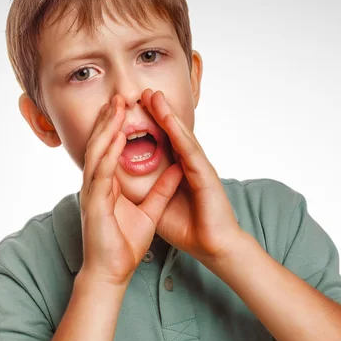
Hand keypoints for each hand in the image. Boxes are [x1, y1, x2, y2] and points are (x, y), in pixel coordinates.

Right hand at [79, 94, 183, 285]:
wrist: (112, 273)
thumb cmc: (124, 246)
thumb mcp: (150, 211)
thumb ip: (162, 189)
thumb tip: (177, 168)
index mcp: (107, 187)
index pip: (110, 152)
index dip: (117, 129)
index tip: (128, 110)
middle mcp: (96, 186)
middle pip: (100, 146)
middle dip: (109, 122)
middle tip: (118, 98)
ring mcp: (92, 194)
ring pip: (97, 154)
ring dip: (106, 130)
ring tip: (116, 108)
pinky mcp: (93, 205)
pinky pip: (100, 175)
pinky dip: (108, 155)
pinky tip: (116, 139)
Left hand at [140, 88, 242, 262]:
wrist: (214, 247)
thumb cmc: (190, 230)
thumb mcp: (160, 207)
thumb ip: (148, 191)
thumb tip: (125, 182)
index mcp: (181, 173)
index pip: (164, 144)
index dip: (150, 127)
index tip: (134, 111)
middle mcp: (191, 166)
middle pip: (173, 134)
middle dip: (158, 112)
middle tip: (143, 92)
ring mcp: (200, 168)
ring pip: (182, 136)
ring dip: (168, 114)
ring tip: (154, 96)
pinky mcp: (206, 175)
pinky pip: (189, 150)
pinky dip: (178, 133)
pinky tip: (168, 119)